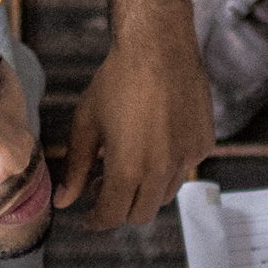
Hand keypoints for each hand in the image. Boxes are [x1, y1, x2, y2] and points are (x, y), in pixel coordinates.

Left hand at [56, 31, 215, 228]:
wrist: (159, 47)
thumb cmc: (118, 81)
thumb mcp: (87, 123)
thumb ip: (76, 167)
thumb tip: (64, 200)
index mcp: (128, 169)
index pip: (113, 216)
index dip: (97, 220)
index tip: (89, 216)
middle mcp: (161, 171)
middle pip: (141, 214)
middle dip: (121, 208)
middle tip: (105, 187)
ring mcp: (187, 158)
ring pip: (165, 194)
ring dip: (145, 189)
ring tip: (130, 164)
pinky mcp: (203, 144)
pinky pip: (184, 170)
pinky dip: (168, 168)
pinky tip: (155, 143)